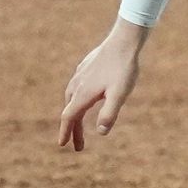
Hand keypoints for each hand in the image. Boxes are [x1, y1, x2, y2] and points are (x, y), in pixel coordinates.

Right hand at [58, 18, 148, 150]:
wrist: (124, 41)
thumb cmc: (124, 69)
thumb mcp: (120, 94)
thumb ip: (110, 113)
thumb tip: (100, 133)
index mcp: (83, 94)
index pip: (69, 117)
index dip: (66, 132)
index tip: (62, 145)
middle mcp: (77, 85)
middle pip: (71, 111)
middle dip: (73, 129)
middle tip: (78, 146)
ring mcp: (81, 75)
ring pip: (72, 98)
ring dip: (74, 114)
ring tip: (79, 125)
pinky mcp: (86, 67)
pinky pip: (77, 87)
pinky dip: (78, 99)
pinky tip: (84, 98)